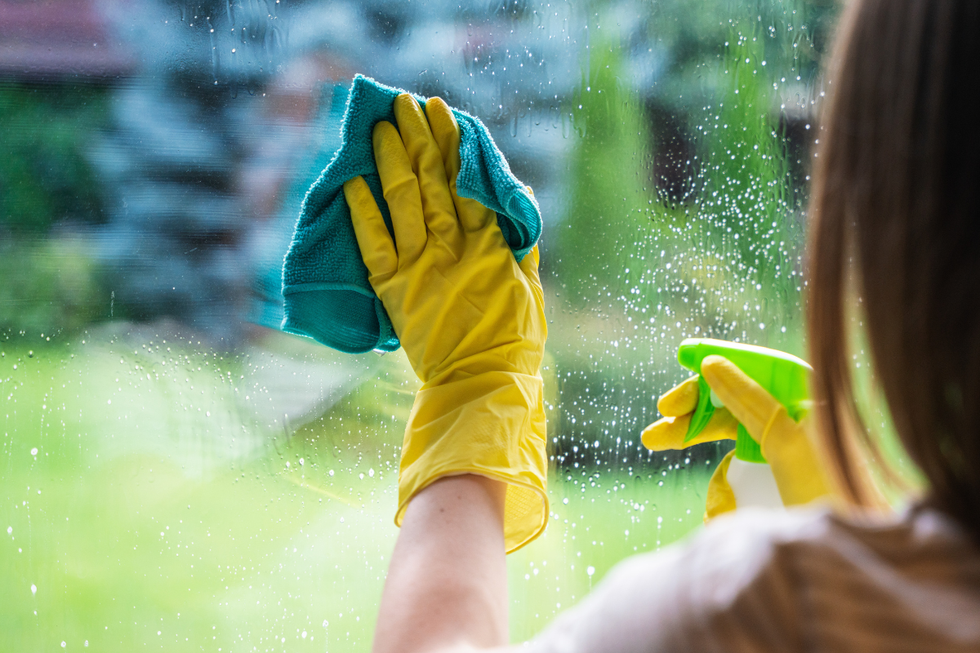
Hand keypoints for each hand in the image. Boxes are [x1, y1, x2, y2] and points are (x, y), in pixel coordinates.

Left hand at [343, 94, 547, 552]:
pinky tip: (351, 184)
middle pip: (431, 180)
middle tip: (403, 103)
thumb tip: (512, 195)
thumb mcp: (528, 286)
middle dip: (417, 138)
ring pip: (403, 201)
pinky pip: (373, 244)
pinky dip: (362, 213)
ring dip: (391, 161)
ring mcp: (420, 266)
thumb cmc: (514, 339)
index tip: (439, 111)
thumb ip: (518, 241)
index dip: (451, 143)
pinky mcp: (394, 289)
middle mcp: (452, 246)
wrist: (483, 384)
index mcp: (488, 242)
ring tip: (380, 128)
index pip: (466, 180)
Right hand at [642, 355, 831, 519]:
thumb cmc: (834, 498)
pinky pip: (737, 477)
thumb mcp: (789, 444)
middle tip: (659, 425)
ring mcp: (785, 454)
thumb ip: (752, 402)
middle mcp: (797, 422)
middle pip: (735, 404)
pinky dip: (721, 493)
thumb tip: (712, 365)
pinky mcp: (776, 484)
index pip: (755, 371)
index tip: (683, 363)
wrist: (849, 562)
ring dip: (698, 446)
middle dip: (695, 413)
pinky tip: (717, 513)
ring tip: (660, 447)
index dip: (717, 366)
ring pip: (729, 439)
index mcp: (810, 402)